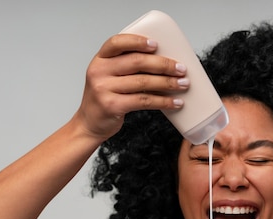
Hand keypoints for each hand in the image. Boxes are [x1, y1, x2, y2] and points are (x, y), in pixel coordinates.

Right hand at [74, 33, 188, 140]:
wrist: (89, 123)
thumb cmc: (104, 97)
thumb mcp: (108, 76)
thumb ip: (126, 66)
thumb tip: (163, 61)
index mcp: (100, 59)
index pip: (117, 42)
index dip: (137, 41)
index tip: (157, 45)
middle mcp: (99, 71)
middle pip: (136, 62)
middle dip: (163, 64)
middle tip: (181, 69)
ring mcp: (104, 89)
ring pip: (143, 82)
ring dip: (167, 83)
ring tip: (183, 84)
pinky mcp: (112, 106)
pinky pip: (143, 101)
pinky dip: (163, 101)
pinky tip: (174, 102)